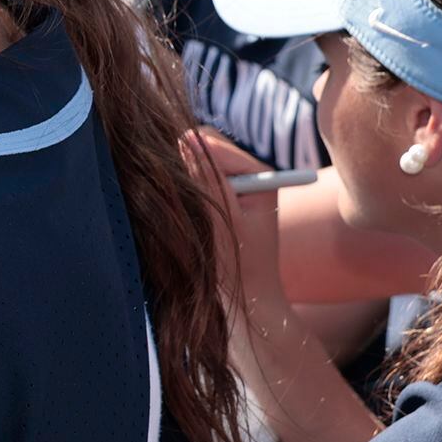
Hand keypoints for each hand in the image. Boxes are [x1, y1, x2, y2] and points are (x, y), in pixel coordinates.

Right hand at [184, 130, 287, 319]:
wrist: (243, 304)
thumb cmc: (237, 268)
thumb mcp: (221, 219)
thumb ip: (206, 177)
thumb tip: (187, 138)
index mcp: (260, 175)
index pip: (210, 145)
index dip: (188, 162)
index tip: (182, 194)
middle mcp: (247, 175)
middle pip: (201, 150)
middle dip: (186, 170)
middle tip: (185, 207)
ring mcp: (230, 187)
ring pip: (192, 165)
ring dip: (182, 185)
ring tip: (186, 217)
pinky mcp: (216, 199)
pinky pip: (190, 182)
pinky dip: (181, 197)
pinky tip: (184, 221)